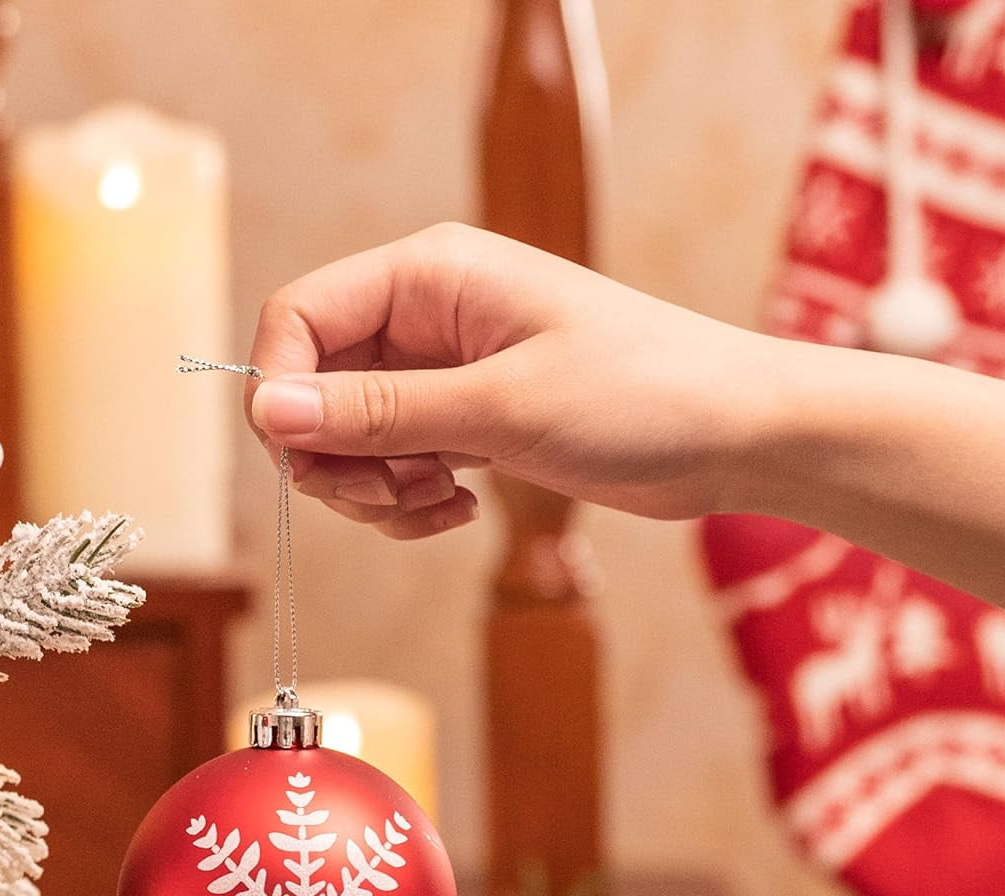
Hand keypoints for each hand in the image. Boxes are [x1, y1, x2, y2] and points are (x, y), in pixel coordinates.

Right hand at [246, 223, 782, 538]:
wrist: (733, 435)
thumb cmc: (642, 393)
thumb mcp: (501, 406)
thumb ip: (381, 412)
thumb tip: (271, 410)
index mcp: (430, 276)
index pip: (300, 317)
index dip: (281, 389)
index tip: (300, 460)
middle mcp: (427, 318)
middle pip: (315, 387)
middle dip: (333, 457)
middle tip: (386, 497)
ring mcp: (445, 372)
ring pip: (350, 437)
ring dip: (373, 489)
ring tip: (437, 504)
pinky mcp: (467, 421)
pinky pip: (395, 465)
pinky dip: (407, 501)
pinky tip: (457, 510)